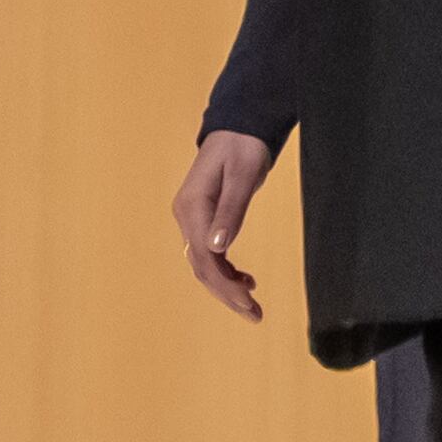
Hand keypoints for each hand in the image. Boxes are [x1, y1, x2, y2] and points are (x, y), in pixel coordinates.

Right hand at [173, 127, 277, 319]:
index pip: (204, 256)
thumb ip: (231, 211)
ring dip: (225, 287)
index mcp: (193, 205)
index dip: (225, 285)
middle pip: (201, 266)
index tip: (250, 303)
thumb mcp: (243, 176)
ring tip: (252, 307)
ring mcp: (191, 216)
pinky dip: (224, 270)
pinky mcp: (201, 217)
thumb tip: (218, 249)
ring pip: (203, 263)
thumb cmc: (245, 146)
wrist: (240, 126)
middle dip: (226, 294)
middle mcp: (186, 214)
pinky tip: (244, 279)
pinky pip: (207, 252)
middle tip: (255, 315)